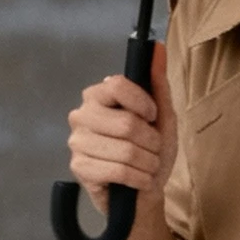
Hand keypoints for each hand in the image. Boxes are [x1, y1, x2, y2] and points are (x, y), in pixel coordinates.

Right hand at [67, 42, 177, 214]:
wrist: (144, 193)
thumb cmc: (150, 152)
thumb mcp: (162, 116)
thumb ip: (157, 82)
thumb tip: (158, 46)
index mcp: (98, 95)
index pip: (117, 85)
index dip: (144, 105)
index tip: (152, 118)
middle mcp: (82, 114)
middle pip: (126, 122)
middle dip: (151, 142)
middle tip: (152, 150)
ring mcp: (77, 141)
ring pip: (126, 150)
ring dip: (148, 163)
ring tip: (146, 167)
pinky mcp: (79, 168)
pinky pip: (118, 170)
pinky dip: (139, 179)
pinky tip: (138, 181)